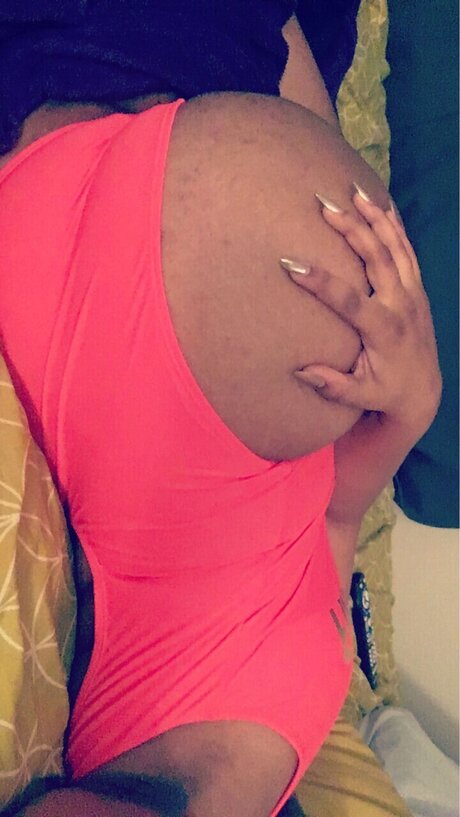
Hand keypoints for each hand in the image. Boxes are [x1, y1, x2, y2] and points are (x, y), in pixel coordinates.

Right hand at [283, 188, 441, 435]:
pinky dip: (394, 224)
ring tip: (351, 192)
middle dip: (351, 230)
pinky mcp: (416, 287)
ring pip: (395, 246)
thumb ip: (332, 386)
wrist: (424, 390)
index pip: (350, 300)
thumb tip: (301, 372)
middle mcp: (403, 305)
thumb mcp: (360, 396)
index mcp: (385, 331)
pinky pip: (407, 248)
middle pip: (378, 258)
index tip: (292, 265)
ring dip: (374, 218)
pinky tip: (379, 202)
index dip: (321, 282)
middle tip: (324, 206)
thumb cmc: (386, 392)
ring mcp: (413, 293)